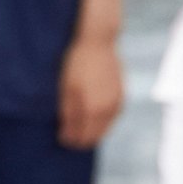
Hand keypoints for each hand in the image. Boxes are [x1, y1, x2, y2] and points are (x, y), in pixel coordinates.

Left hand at [58, 31, 123, 152]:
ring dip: (93, 130)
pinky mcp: (122, 94)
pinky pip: (112, 116)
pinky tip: (93, 117)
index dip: (71, 141)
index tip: (61, 139)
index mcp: (93, 109)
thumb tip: (67, 137)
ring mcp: (117, 102)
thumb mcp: (67, 89)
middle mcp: (109, 109)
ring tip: (78, 127)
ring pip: (106, 127)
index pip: (83, 137)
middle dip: (82, 139)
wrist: (98, 42)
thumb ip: (68, 115)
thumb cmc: (76, 64)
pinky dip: (102, 121)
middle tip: (67, 134)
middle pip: (96, 136)